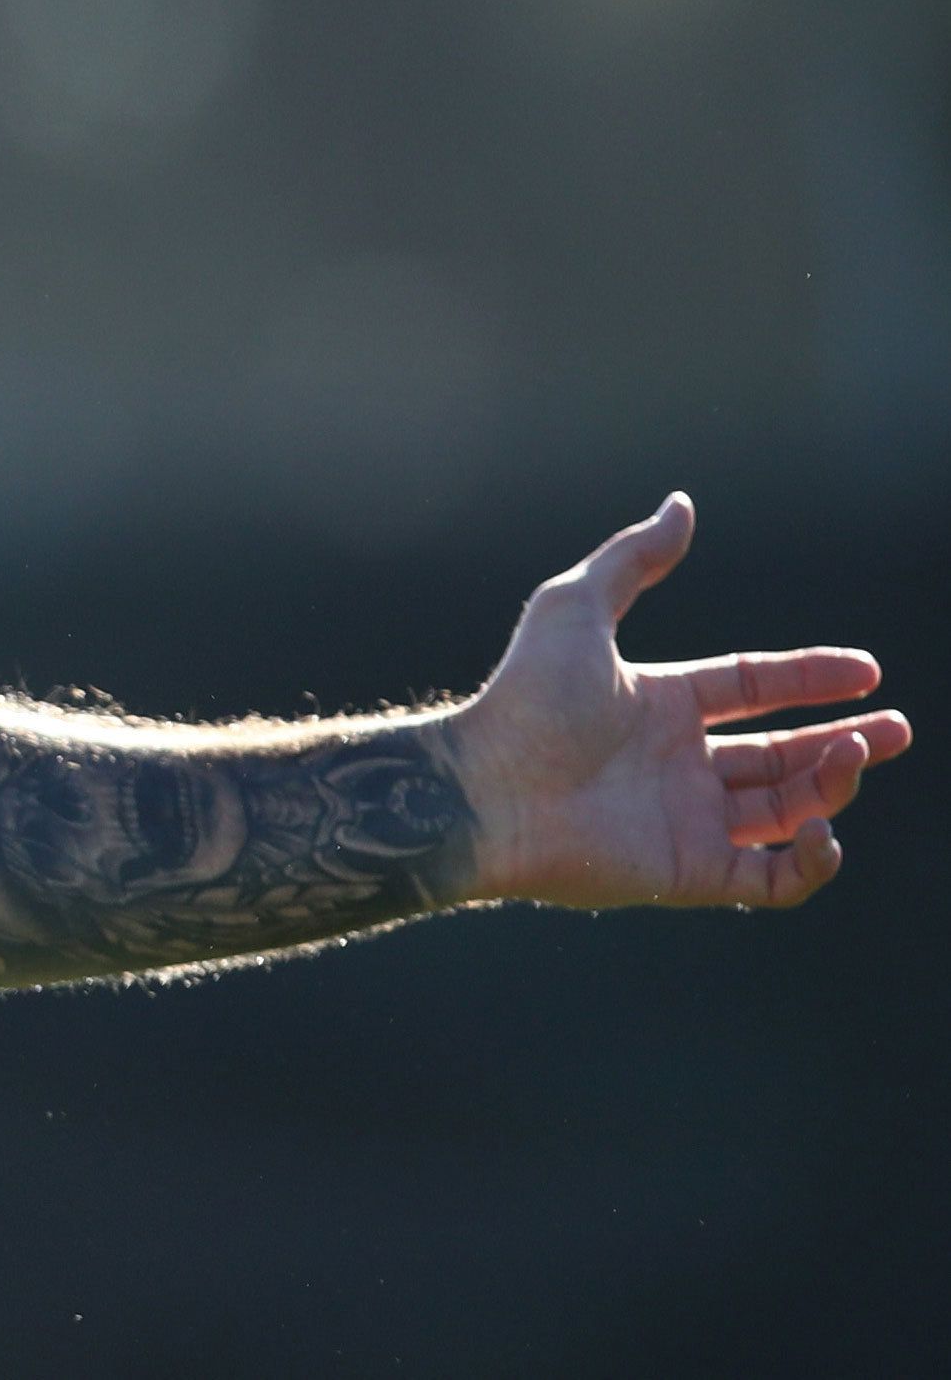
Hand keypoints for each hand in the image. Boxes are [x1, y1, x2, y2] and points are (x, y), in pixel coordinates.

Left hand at [454, 493, 908, 908]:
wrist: (485, 790)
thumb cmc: (525, 700)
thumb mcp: (575, 608)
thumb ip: (632, 558)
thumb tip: (683, 503)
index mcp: (658, 704)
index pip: (752, 688)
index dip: (810, 677)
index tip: (868, 672)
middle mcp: (677, 763)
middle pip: (781, 755)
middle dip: (845, 742)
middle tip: (899, 730)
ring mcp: (686, 820)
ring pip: (787, 809)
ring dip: (834, 784)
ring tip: (856, 752)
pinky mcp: (688, 873)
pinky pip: (772, 881)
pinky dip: (813, 862)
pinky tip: (827, 827)